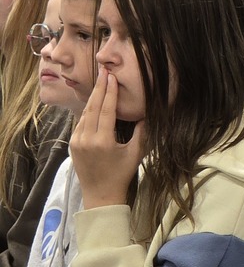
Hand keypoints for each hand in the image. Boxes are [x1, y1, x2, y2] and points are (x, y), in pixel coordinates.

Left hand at [70, 69, 146, 209]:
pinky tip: (94, 102)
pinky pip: (81, 122)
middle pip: (93, 107)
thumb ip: (142, 132)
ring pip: (85, 113)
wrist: (100, 195)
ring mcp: (77, 141)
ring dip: (93, 97)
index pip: (106, 109)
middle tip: (104, 71)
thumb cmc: (122, 175)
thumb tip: (147, 112)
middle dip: (99, 88)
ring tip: (100, 82)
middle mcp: (86, 139)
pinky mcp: (73, 144)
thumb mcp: (136, 153)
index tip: (112, 76)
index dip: (109, 91)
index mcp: (103, 141)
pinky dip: (88, 110)